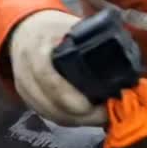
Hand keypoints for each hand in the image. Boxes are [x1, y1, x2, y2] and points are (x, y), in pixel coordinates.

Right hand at [8, 10, 107, 126]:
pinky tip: (86, 118)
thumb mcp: (70, 26)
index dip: (72, 99)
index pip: (50, 81)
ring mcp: (24, 88)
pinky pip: (47, 115)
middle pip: (51, 105)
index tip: (98, 105)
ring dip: (77, 121)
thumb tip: (122, 61)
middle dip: (81, 116)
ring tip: (102, 117)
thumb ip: (89, 41)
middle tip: (108, 115)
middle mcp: (25, 73)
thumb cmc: (52, 28)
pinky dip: (68, 119)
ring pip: (50, 114)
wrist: (24, 31)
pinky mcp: (27, 99)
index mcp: (37, 51)